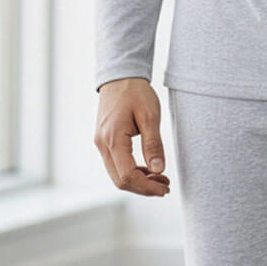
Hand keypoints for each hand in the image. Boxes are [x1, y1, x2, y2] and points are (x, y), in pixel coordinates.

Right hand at [94, 78, 171, 195]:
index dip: (147, 187)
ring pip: (117, 175)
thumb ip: (153, 144)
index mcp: (112, 138)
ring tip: (161, 179)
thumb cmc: (135, 92)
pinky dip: (132, 172)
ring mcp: (101, 143)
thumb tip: (158, 170)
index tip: (164, 189)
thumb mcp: (150, 116)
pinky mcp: (104, 142)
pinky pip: (117, 165)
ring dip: (139, 181)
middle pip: (120, 180)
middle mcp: (102, 144)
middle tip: (165, 187)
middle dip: (143, 188)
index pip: (127, 175)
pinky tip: (149, 170)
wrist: (120, 76)